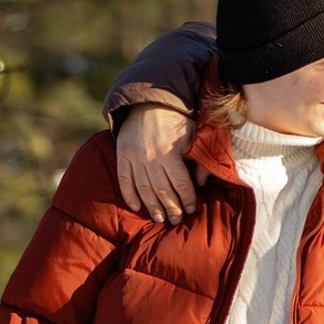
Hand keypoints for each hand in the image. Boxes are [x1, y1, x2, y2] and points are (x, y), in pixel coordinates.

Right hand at [116, 105, 197, 223]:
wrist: (150, 103)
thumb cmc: (176, 122)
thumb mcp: (193, 136)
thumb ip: (199, 160)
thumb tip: (202, 183)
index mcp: (169, 153)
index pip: (180, 183)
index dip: (187, 198)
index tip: (192, 209)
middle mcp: (150, 157)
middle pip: (162, 190)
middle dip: (171, 208)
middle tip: (176, 220)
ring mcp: (134, 157)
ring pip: (143, 188)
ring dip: (152, 206)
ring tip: (160, 219)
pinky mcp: (121, 155)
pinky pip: (124, 179)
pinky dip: (129, 195)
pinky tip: (136, 207)